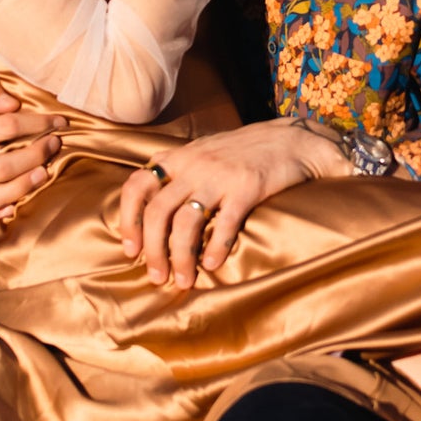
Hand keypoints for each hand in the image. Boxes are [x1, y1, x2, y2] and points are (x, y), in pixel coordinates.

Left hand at [117, 120, 350, 287]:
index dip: (128, 220)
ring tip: (183, 280)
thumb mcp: (203, 152)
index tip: (130, 249)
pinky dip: (216, 248)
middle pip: (158, 212)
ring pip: (186, 222)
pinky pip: (225, 223)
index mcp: (179, 157)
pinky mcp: (248, 187)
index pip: (136, 186)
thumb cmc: (244, 152)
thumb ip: (177, 173)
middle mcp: (194, 164)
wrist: (292, 139)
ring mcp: (220, 175)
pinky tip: (212, 265)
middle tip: (156, 276)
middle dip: (152, 250)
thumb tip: (149, 209)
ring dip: (180, 257)